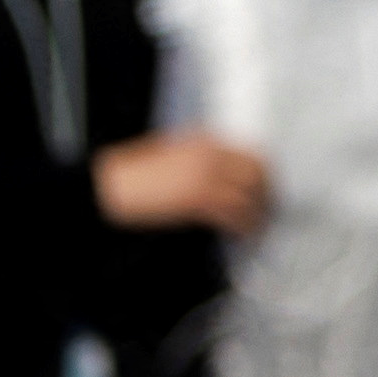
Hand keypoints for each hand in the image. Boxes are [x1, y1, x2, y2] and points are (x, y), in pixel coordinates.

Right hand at [94, 131, 272, 238]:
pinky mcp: (197, 199)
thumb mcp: (171, 153)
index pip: (252, 154)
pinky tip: (242, 235)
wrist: (109, 187)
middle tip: (268, 210)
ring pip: (249, 196)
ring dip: (257, 215)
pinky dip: (243, 226)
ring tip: (256, 228)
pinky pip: (233, 214)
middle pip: (258, 173)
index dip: (264, 174)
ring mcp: (206, 176)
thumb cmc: (133, 173)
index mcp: (205, 140)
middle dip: (266, 193)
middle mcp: (211, 154)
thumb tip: (222, 174)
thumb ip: (199, 157)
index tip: (267, 188)